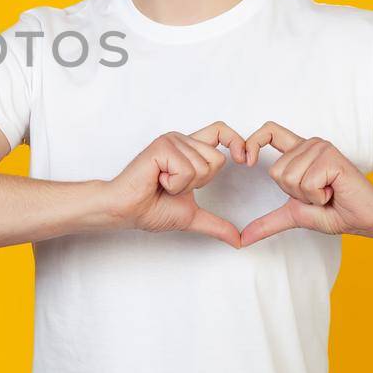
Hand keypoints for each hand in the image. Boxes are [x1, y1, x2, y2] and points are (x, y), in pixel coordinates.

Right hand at [104, 122, 249, 247]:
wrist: (127, 211)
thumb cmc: (150, 209)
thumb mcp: (193, 216)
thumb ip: (217, 224)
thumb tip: (238, 241)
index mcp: (189, 150)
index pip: (222, 132)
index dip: (238, 142)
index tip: (246, 162)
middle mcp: (181, 141)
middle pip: (218, 158)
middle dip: (200, 183)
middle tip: (173, 186)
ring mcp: (171, 141)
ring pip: (204, 166)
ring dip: (184, 185)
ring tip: (163, 184)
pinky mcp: (162, 146)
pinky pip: (187, 170)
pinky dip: (174, 184)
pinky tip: (157, 181)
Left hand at [240, 121, 372, 246]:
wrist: (365, 218)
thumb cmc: (336, 212)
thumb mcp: (294, 215)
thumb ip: (268, 222)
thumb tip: (244, 239)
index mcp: (299, 152)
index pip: (269, 131)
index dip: (252, 142)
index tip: (245, 161)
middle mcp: (309, 145)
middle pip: (275, 171)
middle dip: (294, 193)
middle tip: (318, 193)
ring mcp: (320, 148)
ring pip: (289, 178)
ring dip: (308, 196)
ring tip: (327, 192)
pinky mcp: (331, 158)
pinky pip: (306, 183)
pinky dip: (318, 196)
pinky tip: (334, 191)